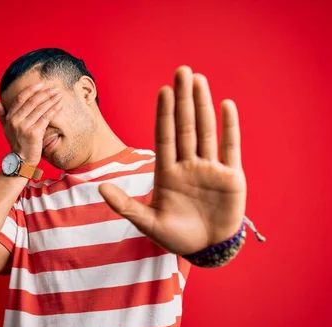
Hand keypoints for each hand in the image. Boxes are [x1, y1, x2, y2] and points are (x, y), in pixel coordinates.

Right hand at [0, 83, 62, 165]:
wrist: (21, 160)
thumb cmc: (16, 144)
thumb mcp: (6, 129)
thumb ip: (2, 116)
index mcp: (10, 117)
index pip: (20, 98)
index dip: (31, 90)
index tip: (41, 85)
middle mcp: (16, 121)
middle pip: (32, 102)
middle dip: (45, 93)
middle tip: (55, 89)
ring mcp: (25, 127)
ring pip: (40, 109)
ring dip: (51, 100)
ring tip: (59, 95)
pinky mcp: (34, 133)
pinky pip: (45, 118)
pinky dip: (53, 111)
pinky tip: (59, 106)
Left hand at [99, 66, 246, 254]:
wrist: (207, 250)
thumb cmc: (176, 237)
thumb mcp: (148, 223)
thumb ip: (125, 206)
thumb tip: (100, 188)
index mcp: (167, 173)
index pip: (165, 136)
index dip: (164, 114)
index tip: (163, 91)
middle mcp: (188, 165)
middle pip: (186, 126)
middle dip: (183, 99)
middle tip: (182, 71)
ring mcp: (210, 169)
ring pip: (206, 130)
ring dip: (203, 105)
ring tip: (199, 80)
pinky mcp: (231, 177)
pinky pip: (230, 147)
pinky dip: (229, 127)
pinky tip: (226, 105)